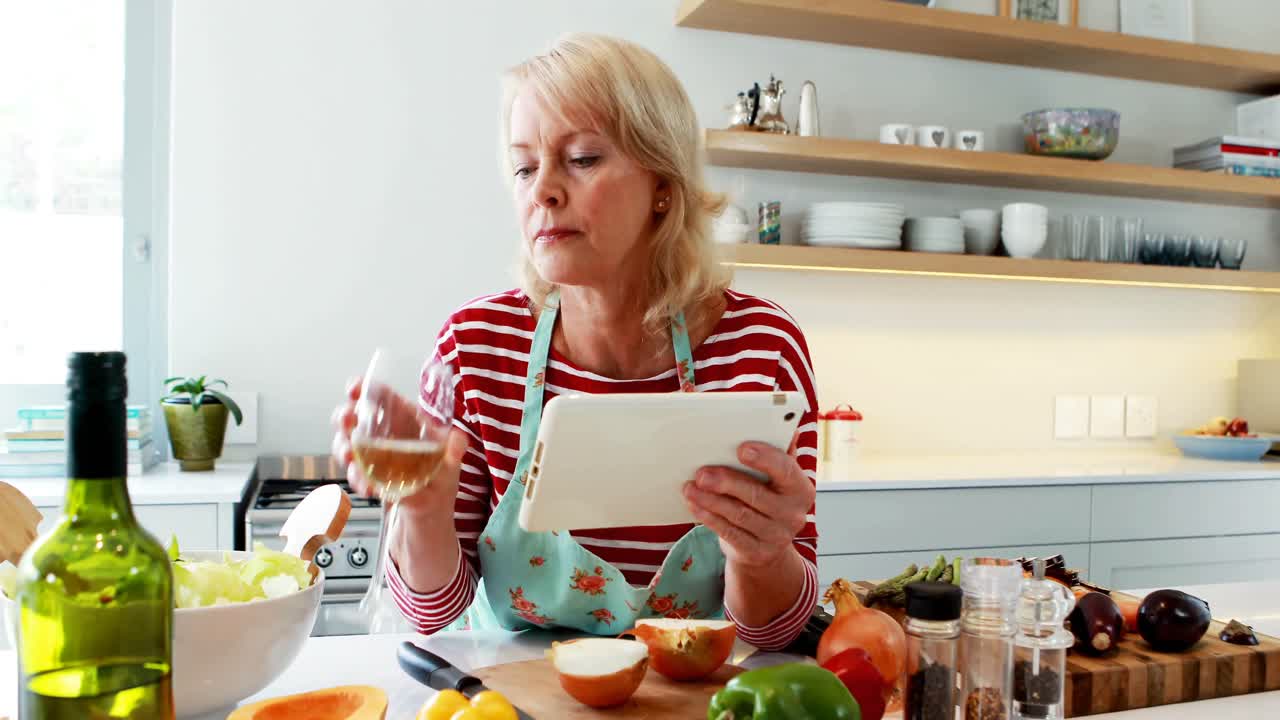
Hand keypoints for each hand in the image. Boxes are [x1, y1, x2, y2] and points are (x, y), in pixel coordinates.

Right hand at [330, 376, 468, 517]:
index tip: (354, 389)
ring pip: (345, 443)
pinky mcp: (365, 475)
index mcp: (402, 417)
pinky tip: (369, 487)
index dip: (362, 387)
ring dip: (343, 449)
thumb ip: (455, 449)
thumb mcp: (451, 460)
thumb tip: (458, 439)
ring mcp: (369, 453)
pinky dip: (357, 480)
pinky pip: (353, 473)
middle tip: (347, 422)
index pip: (378, 395)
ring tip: (351, 459)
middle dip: (344, 416)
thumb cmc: (441, 475)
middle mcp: (382, 432)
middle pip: (352, 415)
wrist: (431, 507)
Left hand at [682, 439, 813, 566]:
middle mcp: (793, 514)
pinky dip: (708, 517)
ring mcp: (776, 537)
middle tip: (701, 472)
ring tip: (690, 486)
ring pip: (738, 515)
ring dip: (710, 500)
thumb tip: (789, 427)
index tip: (741, 448)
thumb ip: (779, 453)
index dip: (764, 458)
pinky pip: (729, 533)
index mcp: (802, 489)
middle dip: (726, 482)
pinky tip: (694, 504)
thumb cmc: (768, 500)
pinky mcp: (756, 553)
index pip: (786, 470)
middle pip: (757, 495)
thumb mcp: (778, 479)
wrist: (767, 546)